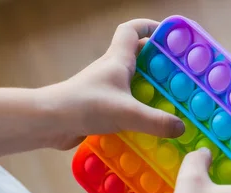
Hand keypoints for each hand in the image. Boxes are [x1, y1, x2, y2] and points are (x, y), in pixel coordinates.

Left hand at [45, 19, 184, 149]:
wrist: (49, 122)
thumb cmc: (85, 105)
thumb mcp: (127, 113)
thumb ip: (156, 121)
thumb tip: (181, 127)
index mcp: (117, 60)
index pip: (131, 30)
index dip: (150, 27)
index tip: (169, 35)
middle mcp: (110, 70)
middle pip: (136, 57)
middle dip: (157, 62)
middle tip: (179, 75)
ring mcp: (104, 89)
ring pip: (131, 82)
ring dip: (149, 88)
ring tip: (170, 102)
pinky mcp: (99, 108)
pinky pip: (125, 104)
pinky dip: (138, 111)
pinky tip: (150, 126)